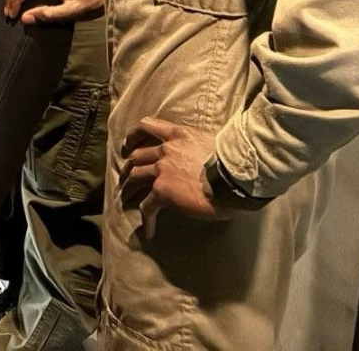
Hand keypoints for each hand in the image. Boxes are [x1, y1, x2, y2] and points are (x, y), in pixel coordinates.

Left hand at [118, 117, 231, 238]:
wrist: (233, 177)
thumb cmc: (233, 161)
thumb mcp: (214, 144)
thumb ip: (201, 148)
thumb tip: (207, 160)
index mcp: (178, 134)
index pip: (147, 127)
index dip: (133, 137)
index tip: (127, 146)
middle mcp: (166, 150)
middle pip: (137, 156)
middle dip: (128, 166)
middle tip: (125, 177)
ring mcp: (161, 170)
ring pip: (135, 177)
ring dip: (128, 188)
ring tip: (126, 199)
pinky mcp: (162, 191)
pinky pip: (147, 206)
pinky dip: (146, 218)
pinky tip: (149, 231)